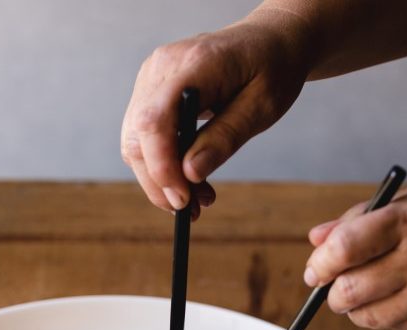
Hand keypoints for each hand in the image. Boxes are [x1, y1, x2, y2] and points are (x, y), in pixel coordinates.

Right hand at [121, 7, 312, 216]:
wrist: (268, 42)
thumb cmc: (271, 68)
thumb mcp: (262, 106)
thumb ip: (225, 138)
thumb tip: (190, 173)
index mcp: (192, 64)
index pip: (155, 120)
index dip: (161, 167)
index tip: (182, 200)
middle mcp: (161, 68)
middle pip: (137, 137)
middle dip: (159, 183)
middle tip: (191, 211)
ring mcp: (151, 79)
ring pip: (135, 143)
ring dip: (161, 181)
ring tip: (197, 200)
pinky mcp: (151, 94)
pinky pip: (144, 139)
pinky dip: (162, 167)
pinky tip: (188, 181)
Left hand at [304, 173, 406, 329]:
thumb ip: (358, 220)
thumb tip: (317, 241)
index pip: (345, 249)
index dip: (320, 264)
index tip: (316, 270)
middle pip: (349, 293)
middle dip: (333, 291)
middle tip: (338, 282)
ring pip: (368, 318)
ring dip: (358, 307)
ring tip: (372, 287)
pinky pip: (398, 328)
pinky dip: (390, 315)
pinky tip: (405, 294)